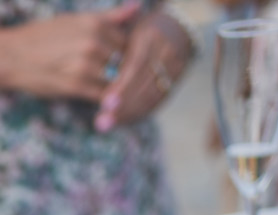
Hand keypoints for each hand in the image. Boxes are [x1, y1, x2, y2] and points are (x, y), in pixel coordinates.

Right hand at [0, 2, 143, 102]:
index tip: (123, 66)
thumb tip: (138, 6)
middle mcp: (93, 42)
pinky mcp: (75, 86)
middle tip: (124, 84)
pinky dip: (108, 103)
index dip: (130, 56)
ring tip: (116, 96)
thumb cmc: (42, 37)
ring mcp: (85, 65)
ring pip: (117, 81)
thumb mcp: (75, 20)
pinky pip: (103, 97)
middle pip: (126, 63)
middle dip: (127, 75)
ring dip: (119, 91)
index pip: (130, 43)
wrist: (10, 56)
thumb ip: (109, 17)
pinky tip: (105, 105)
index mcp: (95, 24)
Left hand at [94, 10, 192, 130]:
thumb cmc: (140, 32)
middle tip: (102, 123)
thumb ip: (115, 56)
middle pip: (144, 86)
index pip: (135, 67)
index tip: (104, 104)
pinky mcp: (177, 80)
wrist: (175, 27)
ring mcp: (175, 67)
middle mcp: (166, 52)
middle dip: (122, 107)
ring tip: (107, 124)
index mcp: (150, 36)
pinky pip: (157, 101)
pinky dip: (139, 113)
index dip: (121, 87)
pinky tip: (123, 119)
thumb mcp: (127, 35)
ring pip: (151, 97)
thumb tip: (101, 88)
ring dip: (128, 114)